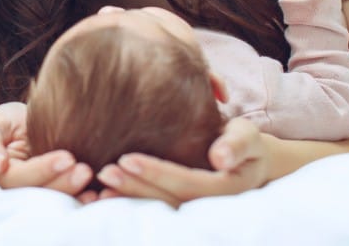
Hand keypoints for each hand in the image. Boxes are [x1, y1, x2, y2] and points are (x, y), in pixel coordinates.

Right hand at [0, 101, 92, 194]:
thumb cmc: (8, 122)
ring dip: (74, 192)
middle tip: (85, 170)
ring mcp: (38, 193)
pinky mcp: (57, 192)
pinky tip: (96, 194)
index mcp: (0, 177)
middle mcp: (18, 192)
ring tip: (91, 176)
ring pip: (54, 200)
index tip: (67, 158)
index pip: (19, 179)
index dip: (42, 171)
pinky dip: (82, 200)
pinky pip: (68, 201)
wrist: (34, 122)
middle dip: (63, 184)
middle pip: (39, 194)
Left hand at [91, 117, 272, 206]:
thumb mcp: (248, 137)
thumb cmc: (245, 143)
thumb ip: (237, 144)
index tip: (127, 158)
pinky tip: (104, 195)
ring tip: (100, 185)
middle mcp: (208, 207)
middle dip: (135, 188)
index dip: (157, 172)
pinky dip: (130, 203)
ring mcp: (194, 211)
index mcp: (224, 190)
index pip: (186, 183)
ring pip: (159, 208)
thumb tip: (220, 157)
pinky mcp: (181, 207)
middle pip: (168, 200)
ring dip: (129, 198)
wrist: (248, 163)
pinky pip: (155, 209)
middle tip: (105, 171)